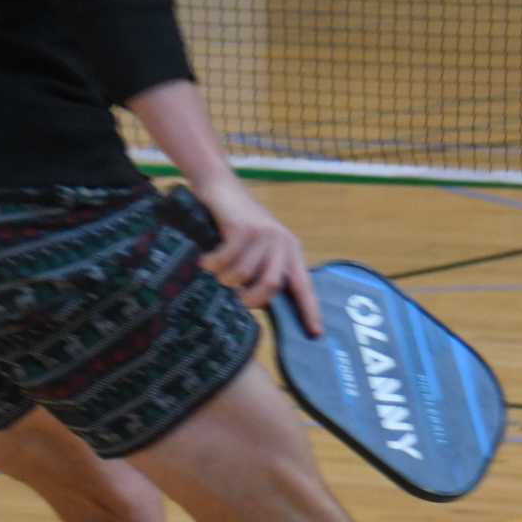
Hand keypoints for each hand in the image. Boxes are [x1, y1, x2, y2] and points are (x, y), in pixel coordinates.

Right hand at [191, 176, 321, 335]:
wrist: (220, 187)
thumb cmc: (236, 226)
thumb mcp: (258, 250)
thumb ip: (264, 272)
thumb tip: (260, 307)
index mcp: (291, 252)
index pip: (304, 286)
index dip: (309, 310)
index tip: (315, 333)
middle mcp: (283, 243)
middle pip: (271, 285)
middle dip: (250, 299)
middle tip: (235, 297)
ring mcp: (265, 234)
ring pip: (243, 275)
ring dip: (224, 279)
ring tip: (217, 271)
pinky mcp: (243, 227)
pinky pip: (225, 260)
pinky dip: (212, 264)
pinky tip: (207, 259)